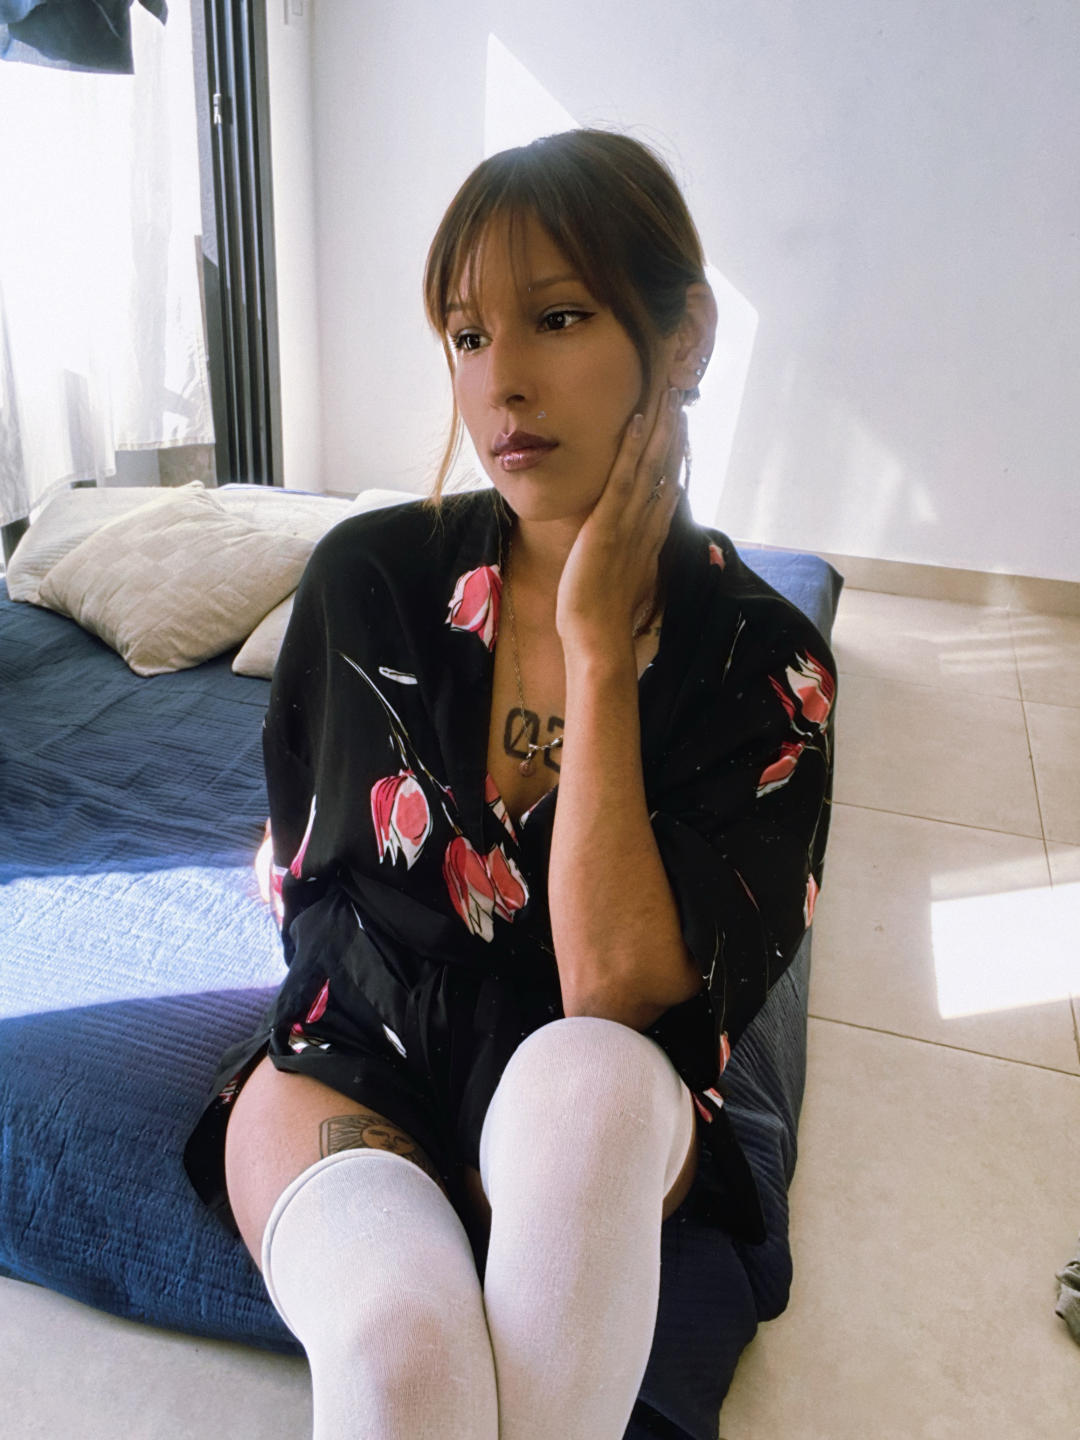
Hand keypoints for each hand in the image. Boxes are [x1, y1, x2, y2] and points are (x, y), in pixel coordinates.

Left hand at [555, 380, 686, 654]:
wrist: (598, 639)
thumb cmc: (602, 617)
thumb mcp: (620, 581)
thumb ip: (629, 559)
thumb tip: (631, 549)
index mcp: (649, 538)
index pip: (666, 488)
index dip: (674, 458)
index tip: (679, 430)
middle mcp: (647, 526)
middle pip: (665, 470)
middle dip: (672, 434)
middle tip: (679, 398)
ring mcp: (630, 524)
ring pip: (650, 467)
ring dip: (660, 429)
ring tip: (667, 396)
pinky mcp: (608, 525)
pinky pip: (624, 479)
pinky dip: (631, 448)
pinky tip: (637, 421)